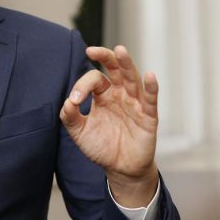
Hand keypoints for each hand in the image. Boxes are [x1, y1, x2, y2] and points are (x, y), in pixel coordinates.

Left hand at [60, 45, 158, 206]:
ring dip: (126, 64)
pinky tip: (150, 76)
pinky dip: (151, 88)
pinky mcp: (148, 117)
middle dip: (106, 57)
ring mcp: (135, 103)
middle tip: (93, 50)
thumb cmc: (101, 146)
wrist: (119, 169)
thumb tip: (67, 102)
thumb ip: (70, 116)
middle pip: (115, 69)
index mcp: (103, 94)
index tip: (74, 101)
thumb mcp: (79, 132)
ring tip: (120, 50)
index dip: (81, 86)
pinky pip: (150, 100)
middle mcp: (119, 94)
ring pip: (132, 79)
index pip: (94, 79)